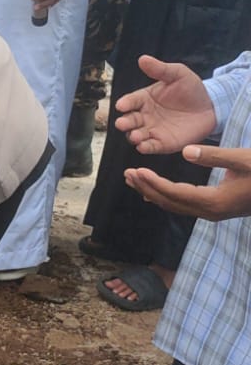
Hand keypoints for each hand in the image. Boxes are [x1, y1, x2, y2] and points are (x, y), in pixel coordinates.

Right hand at [114, 54, 215, 153]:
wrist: (210, 107)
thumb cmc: (191, 89)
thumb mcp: (177, 74)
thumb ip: (160, 69)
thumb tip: (143, 58)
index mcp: (145, 98)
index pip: (131, 101)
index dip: (125, 103)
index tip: (121, 105)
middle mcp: (145, 115)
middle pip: (129, 120)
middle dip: (124, 122)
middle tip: (122, 123)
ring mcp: (153, 130)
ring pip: (137, 135)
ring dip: (133, 136)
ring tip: (136, 136)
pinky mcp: (163, 143)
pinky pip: (151, 146)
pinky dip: (145, 147)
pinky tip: (143, 146)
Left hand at [126, 145, 250, 220]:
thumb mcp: (243, 159)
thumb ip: (214, 156)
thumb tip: (185, 151)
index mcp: (215, 202)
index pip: (175, 194)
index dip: (153, 183)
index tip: (135, 171)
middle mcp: (210, 212)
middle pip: (170, 203)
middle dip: (146, 188)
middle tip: (126, 174)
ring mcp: (213, 213)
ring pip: (176, 206)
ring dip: (153, 193)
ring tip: (133, 180)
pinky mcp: (216, 209)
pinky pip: (185, 205)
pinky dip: (166, 197)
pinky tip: (154, 191)